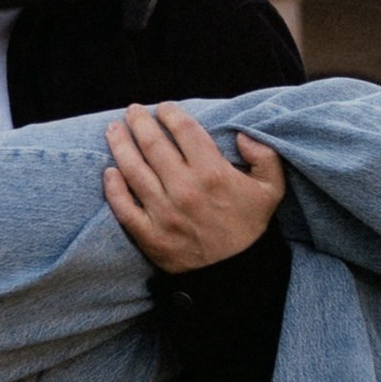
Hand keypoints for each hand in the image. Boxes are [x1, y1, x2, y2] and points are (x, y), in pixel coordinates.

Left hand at [102, 106, 285, 272]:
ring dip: (120, 145)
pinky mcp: (150, 235)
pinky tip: (109, 171)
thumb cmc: (250, 227)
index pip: (184, 131)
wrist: (236, 274)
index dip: (171, 113)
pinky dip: (113, 188)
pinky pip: (124, 208)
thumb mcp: (271, 189)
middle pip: (153, 144)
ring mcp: (164, 213)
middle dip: (140, 122)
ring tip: (113, 129)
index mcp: (213, 173)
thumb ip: (265, 156)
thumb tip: (241, 133)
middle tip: (133, 111)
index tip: (164, 107)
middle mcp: (185, 189)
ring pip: (133, 170)